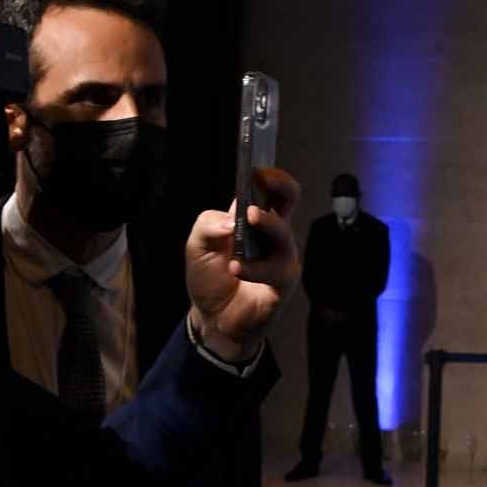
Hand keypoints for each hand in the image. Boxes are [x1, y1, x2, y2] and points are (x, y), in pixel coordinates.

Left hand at [185, 167, 299, 361]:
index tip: (256, 166)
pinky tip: (237, 269)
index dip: (267, 174)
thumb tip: (231, 220)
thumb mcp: (196, 246)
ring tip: (247, 220)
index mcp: (252, 220)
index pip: (267, 189)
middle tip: (264, 180)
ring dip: (266, 224)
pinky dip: (255, 267)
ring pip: (284, 233)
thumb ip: (208, 225)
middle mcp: (272, 234)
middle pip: (290, 199)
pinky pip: (276, 269)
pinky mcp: (283, 282)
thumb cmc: (210, 279)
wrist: (214, 320)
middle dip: (281, 184)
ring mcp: (281, 257)